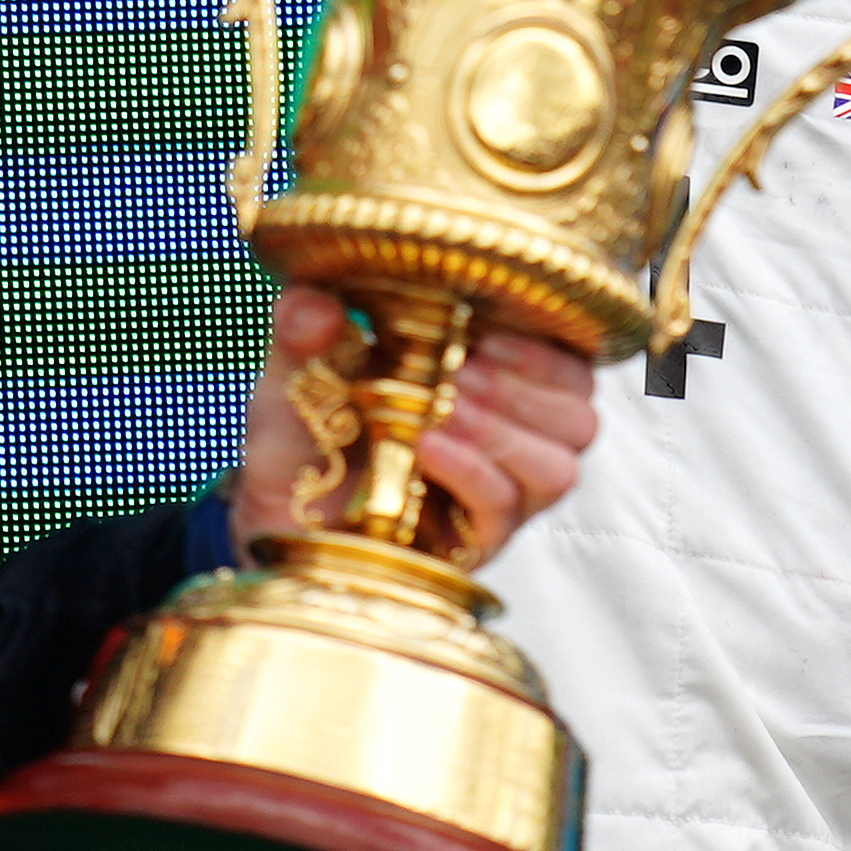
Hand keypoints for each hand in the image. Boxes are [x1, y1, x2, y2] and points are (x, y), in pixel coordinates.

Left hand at [222, 282, 600, 568]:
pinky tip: (430, 447)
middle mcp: (509, 438)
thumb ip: (305, 326)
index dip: (548, 346)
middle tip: (463, 372)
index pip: (572, 362)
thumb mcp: (301, 365)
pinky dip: (473, 471)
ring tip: (445, 411)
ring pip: (560, 467)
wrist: (269, 509)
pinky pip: (507, 508)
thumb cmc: (305, 429)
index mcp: (495, 378)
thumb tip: (312, 308)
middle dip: (528, 387)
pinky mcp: (471, 542)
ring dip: (505, 432)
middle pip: (581, 416)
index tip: (489, 331)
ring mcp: (495, 494)